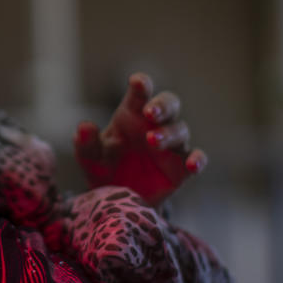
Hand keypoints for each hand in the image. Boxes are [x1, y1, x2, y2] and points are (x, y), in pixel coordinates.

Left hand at [73, 73, 206, 206]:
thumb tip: (84, 127)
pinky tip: (192, 164)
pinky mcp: (181, 168)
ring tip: (152, 141)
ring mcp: (171, 145)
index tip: (138, 82)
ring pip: (180, 130)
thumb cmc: (103, 168)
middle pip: (169, 103)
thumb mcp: (89, 158)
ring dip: (168, 133)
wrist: (117, 200)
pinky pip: (196, 158)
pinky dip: (198, 159)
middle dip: (162, 105)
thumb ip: (85, 142)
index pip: (139, 94)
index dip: (141, 85)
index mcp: (131, 114)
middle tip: (149, 112)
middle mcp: (154, 125)